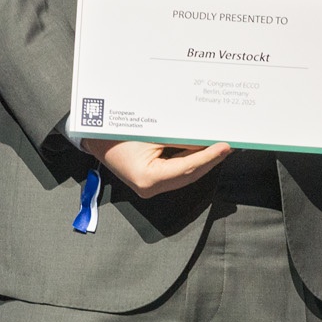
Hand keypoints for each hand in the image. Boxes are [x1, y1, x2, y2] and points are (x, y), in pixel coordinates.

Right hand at [82, 138, 233, 198]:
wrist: (93, 138)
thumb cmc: (116, 133)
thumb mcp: (149, 133)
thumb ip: (177, 139)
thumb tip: (204, 139)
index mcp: (148, 179)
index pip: (187, 168)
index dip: (209, 157)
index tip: (225, 146)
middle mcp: (150, 188)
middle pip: (189, 175)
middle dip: (210, 161)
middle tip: (228, 147)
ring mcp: (150, 188)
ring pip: (184, 175)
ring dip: (202, 162)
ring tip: (220, 148)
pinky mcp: (151, 181)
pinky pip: (176, 172)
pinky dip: (189, 162)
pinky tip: (201, 150)